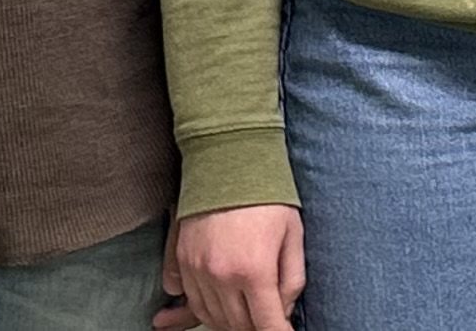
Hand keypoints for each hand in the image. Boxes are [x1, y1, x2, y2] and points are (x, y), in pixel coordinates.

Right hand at [164, 205, 304, 330]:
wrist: (229, 161)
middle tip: (266, 318)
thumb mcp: (294, 235)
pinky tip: (215, 304)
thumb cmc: (268, 197)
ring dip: (228, 320)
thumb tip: (284, 310)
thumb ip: (292, 279)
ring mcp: (196, 269)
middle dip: (254, 327)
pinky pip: (189, 298)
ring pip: (210, 316)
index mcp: (255, 270)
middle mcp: (221, 275)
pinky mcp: (181, 260)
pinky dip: (202, 307)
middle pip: (236, 325)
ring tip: (244, 313)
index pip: (265, 324)